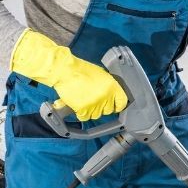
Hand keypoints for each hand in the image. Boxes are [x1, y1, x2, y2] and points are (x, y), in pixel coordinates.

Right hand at [10, 28, 127, 120]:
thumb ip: (107, 85)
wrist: (64, 71)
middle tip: (94, 100)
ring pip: (96, 115)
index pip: (122, 102)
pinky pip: (85, 117)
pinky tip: (77, 105)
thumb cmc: (79, 70)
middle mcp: (106, 96)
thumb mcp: (100, 74)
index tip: (115, 107)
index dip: (118, 105)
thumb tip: (110, 94)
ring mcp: (95, 104)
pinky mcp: (84, 109)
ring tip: (84, 99)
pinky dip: (81, 113)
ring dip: (91, 110)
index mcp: (112, 86)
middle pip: (108, 110)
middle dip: (102, 107)